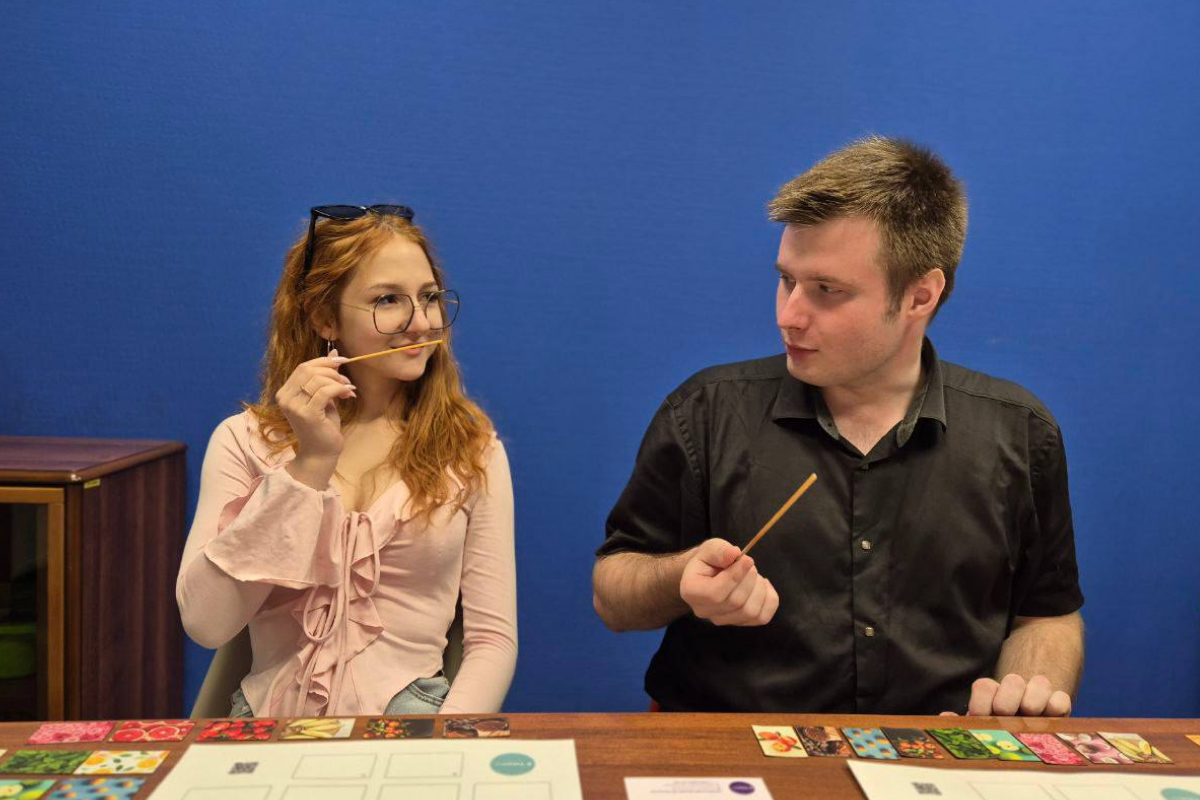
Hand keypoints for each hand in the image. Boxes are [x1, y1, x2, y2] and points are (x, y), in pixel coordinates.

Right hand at [276, 351, 354, 467]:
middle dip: (332, 371)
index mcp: (285, 392)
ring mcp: (294, 406)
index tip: (342, 361)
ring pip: (318, 380)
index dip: (323, 361)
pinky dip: (340, 389)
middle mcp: (285, 398)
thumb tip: (333, 352)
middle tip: (346, 381)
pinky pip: (325, 392)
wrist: (321, 453)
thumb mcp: (324, 396)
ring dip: (338, 381)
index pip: (303, 367)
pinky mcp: (307, 414)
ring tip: (348, 390)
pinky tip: (348, 395)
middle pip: (308, 370)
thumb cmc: (322, 425)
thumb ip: (325, 376)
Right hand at [679, 538, 779, 625]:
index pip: (716, 594)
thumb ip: (719, 550)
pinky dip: (769, 599)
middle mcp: (704, 611)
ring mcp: (722, 620)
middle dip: (749, 578)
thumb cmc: (709, 560)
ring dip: (759, 588)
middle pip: (736, 603)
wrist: (709, 573)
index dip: (736, 576)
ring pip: (751, 612)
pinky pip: (762, 617)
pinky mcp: (740, 622)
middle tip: (748, 562)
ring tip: (753, 573)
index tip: (747, 559)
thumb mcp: (710, 548)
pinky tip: (763, 584)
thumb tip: (734, 554)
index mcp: (692, 592)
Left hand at [941, 673, 1071, 716]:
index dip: (982, 702)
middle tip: (1006, 717)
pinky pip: (1062, 699)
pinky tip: (1047, 720)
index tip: (981, 717)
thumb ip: (961, 723)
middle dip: (1008, 702)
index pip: (984, 686)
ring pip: (1041, 683)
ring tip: (1028, 719)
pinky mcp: (1060, 704)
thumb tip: (945, 718)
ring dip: (1033, 703)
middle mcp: (1015, 689)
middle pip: (1013, 681)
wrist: (1025, 729)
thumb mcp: (978, 727)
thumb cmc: (996, 731)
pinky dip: (1055, 708)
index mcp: (991, 694)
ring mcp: (1038, 695)